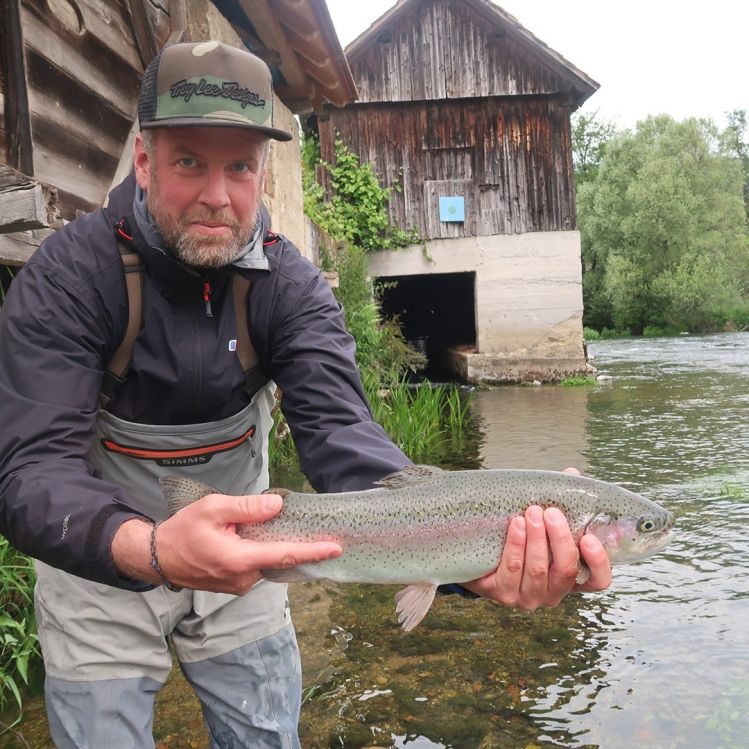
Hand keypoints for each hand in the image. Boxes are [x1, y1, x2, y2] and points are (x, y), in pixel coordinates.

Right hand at [112, 493, 341, 594]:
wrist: (157, 556)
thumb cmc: (183, 530)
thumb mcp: (213, 508)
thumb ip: (246, 508)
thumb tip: (277, 507)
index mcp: (239, 560)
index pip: (284, 555)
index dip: (312, 552)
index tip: (335, 549)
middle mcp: (242, 578)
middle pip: (278, 558)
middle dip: (288, 541)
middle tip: (299, 525)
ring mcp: (238, 585)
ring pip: (266, 562)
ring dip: (268, 546)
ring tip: (255, 527)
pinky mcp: (233, 586)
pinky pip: (255, 567)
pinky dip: (259, 553)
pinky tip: (252, 538)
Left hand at [461, 469, 611, 609]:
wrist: (478, 552)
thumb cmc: (519, 535)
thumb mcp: (542, 520)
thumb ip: (561, 500)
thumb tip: (571, 474)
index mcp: (570, 577)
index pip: (597, 581)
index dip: (598, 562)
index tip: (589, 538)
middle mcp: (552, 592)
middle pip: (566, 571)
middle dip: (560, 539)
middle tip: (551, 512)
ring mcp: (528, 597)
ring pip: (538, 570)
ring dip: (536, 539)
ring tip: (531, 513)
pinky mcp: (503, 594)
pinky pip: (512, 570)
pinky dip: (515, 545)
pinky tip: (515, 525)